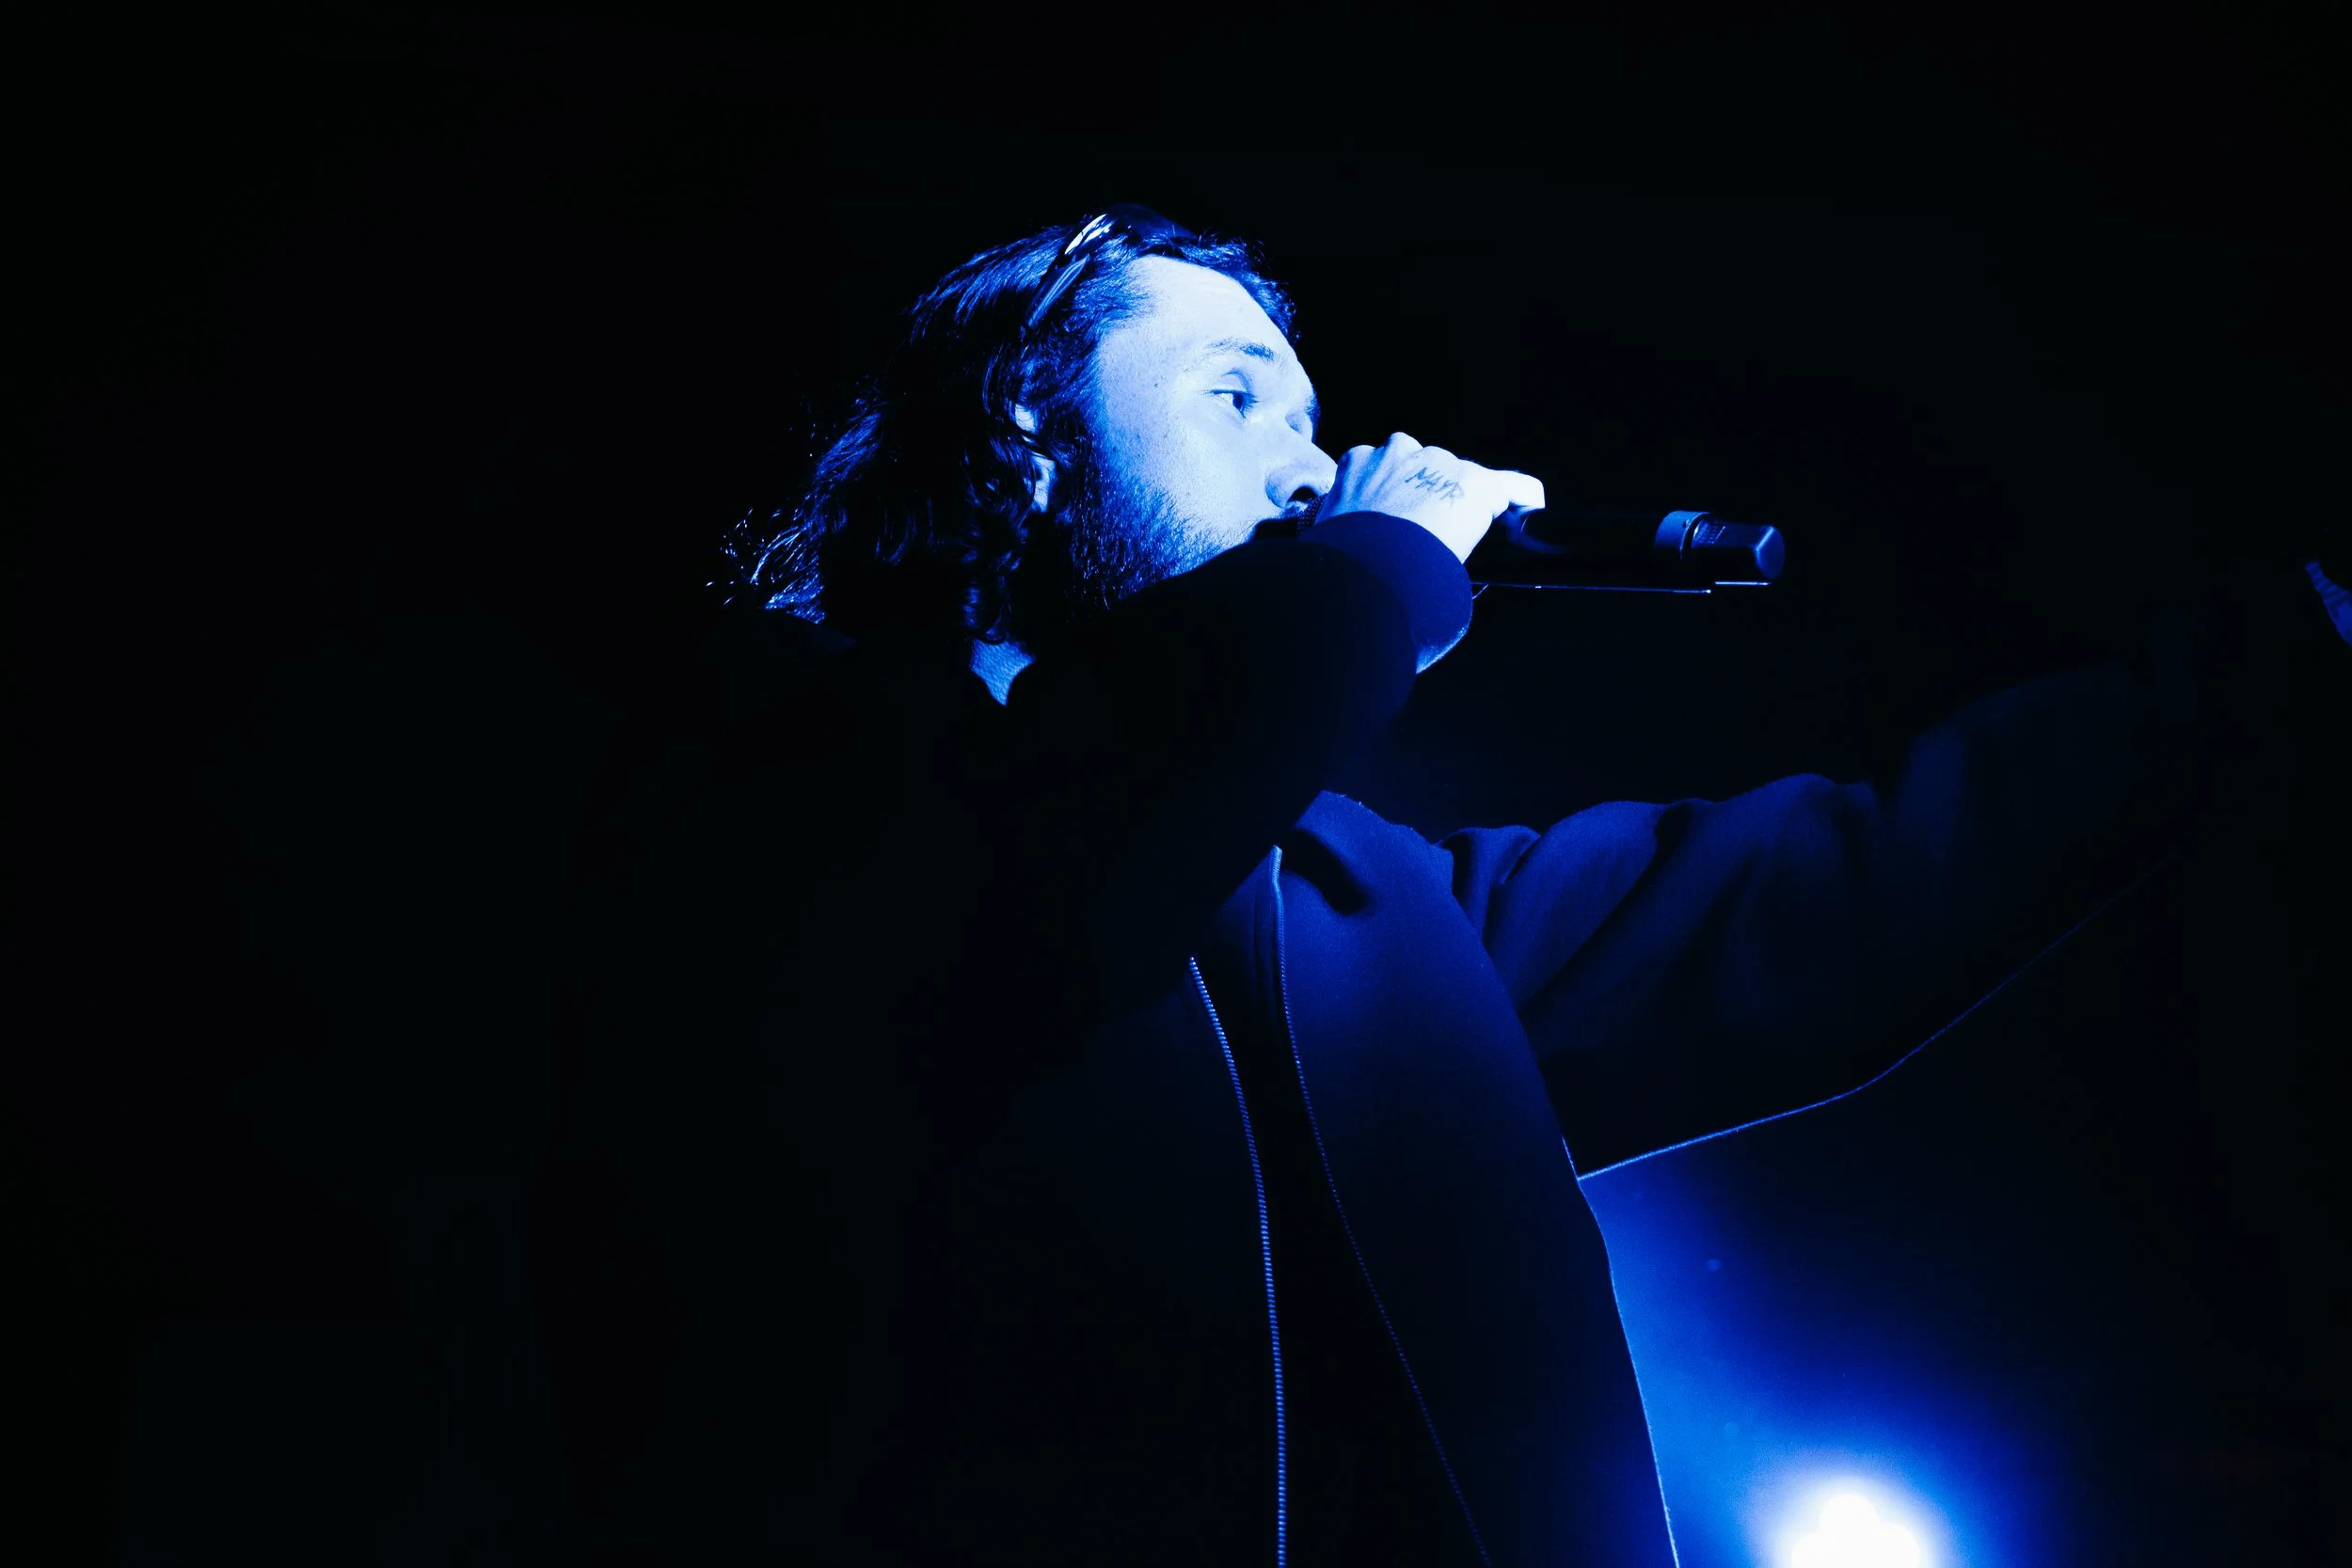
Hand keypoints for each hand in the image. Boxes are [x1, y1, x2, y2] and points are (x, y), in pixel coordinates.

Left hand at [1321, 432, 1544, 563]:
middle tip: (1423, 532)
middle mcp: (1440, 459)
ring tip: (1386, 520)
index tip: (1509, 519)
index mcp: (1477, 487)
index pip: (1520, 488)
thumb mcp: (1462, 569)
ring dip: (1404, 481)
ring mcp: (1397, 454)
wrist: (1361, 579)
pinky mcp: (1359, 458)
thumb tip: (1456, 551)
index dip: (1519, 505)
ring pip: (1409, 459)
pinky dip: (1368, 480)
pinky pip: (1370, 462)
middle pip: (1453, 474)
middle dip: (1442, 495)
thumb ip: (1467, 545)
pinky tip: (1359, 508)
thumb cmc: (1419, 580)